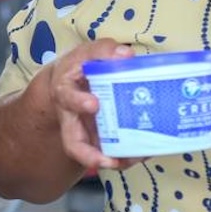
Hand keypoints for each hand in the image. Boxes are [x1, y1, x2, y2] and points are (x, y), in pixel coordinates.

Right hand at [44, 38, 145, 171]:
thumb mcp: (87, 53)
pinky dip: (126, 156)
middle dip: (90, 154)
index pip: (68, 98)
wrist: (69, 81)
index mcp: (67, 92)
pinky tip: (143, 152)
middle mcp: (72, 118)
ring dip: (114, 160)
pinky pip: (110, 152)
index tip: (94, 103)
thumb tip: (126, 54)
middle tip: (110, 159)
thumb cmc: (79, 67)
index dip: (79, 102)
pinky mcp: (97, 138)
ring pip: (93, 155)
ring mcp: (84, 132)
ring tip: (135, 159)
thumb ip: (104, 50)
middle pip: (74, 142)